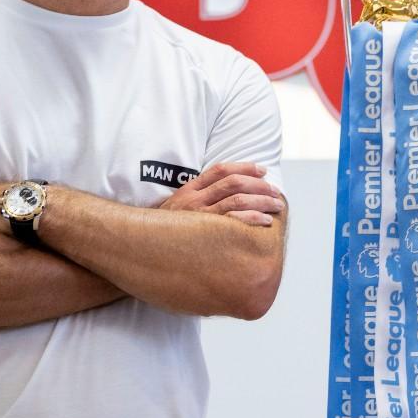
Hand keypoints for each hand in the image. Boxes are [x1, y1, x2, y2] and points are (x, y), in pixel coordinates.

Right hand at [160, 162, 284, 226]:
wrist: (141, 250)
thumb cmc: (164, 233)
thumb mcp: (176, 210)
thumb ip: (197, 200)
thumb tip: (225, 196)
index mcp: (188, 190)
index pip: (220, 170)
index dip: (244, 167)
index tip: (262, 170)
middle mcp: (194, 200)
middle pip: (233, 183)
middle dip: (259, 186)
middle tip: (275, 192)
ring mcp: (198, 217)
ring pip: (237, 200)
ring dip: (262, 201)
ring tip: (276, 205)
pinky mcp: (203, 234)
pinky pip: (233, 222)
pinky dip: (252, 219)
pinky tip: (265, 221)